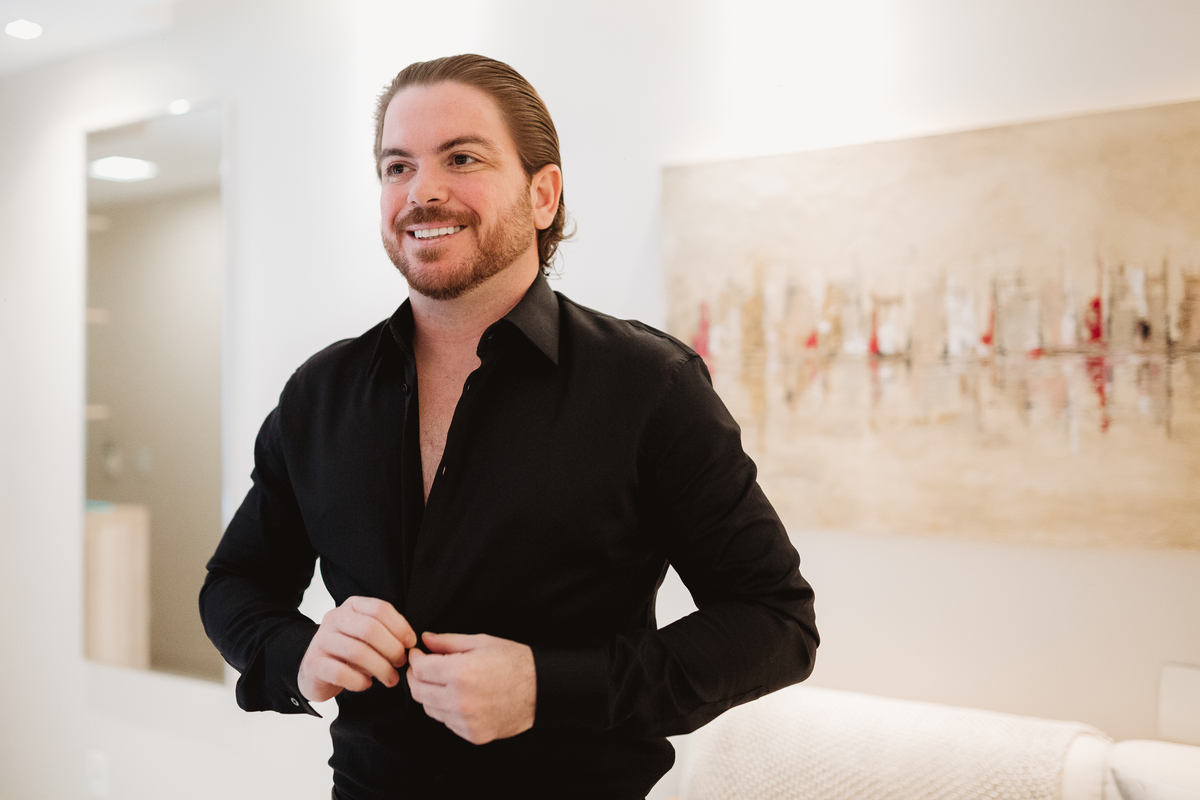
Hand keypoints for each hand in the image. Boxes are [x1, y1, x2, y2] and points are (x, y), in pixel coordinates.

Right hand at [298, 596, 416, 702]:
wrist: (317, 670)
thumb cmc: (350, 653)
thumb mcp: (369, 637)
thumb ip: (388, 633)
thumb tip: (410, 643)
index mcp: (352, 606)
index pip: (380, 608)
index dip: (400, 626)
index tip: (411, 644)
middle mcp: (334, 618)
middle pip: (370, 629)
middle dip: (392, 649)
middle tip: (401, 663)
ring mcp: (321, 640)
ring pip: (357, 652)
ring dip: (381, 668)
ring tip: (390, 679)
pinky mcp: (313, 663)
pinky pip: (340, 672)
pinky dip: (358, 681)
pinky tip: (366, 684)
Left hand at [406, 632, 536, 744]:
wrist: (540, 689)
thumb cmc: (514, 662)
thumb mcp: (481, 642)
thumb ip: (448, 642)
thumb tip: (425, 640)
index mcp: (462, 673)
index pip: (421, 670)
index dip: (415, 660)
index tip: (418, 654)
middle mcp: (460, 700)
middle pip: (419, 692)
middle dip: (417, 677)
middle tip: (424, 667)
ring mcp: (466, 721)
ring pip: (429, 709)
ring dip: (430, 694)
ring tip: (443, 681)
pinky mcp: (472, 734)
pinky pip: (446, 722)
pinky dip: (446, 709)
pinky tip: (458, 697)